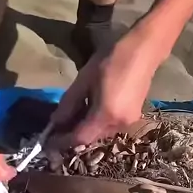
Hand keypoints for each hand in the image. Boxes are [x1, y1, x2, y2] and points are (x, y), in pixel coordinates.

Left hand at [51, 27, 161, 146]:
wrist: (144, 50)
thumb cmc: (111, 60)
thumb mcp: (84, 80)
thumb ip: (68, 104)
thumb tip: (56, 122)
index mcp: (106, 115)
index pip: (80, 138)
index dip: (62, 141)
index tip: (49, 139)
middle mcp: (119, 125)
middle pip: (91, 138)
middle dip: (74, 133)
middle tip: (59, 124)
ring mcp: (129, 122)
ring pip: (101, 133)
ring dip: (86, 128)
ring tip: (75, 113)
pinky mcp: (134, 116)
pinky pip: (111, 126)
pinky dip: (98, 122)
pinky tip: (92, 108)